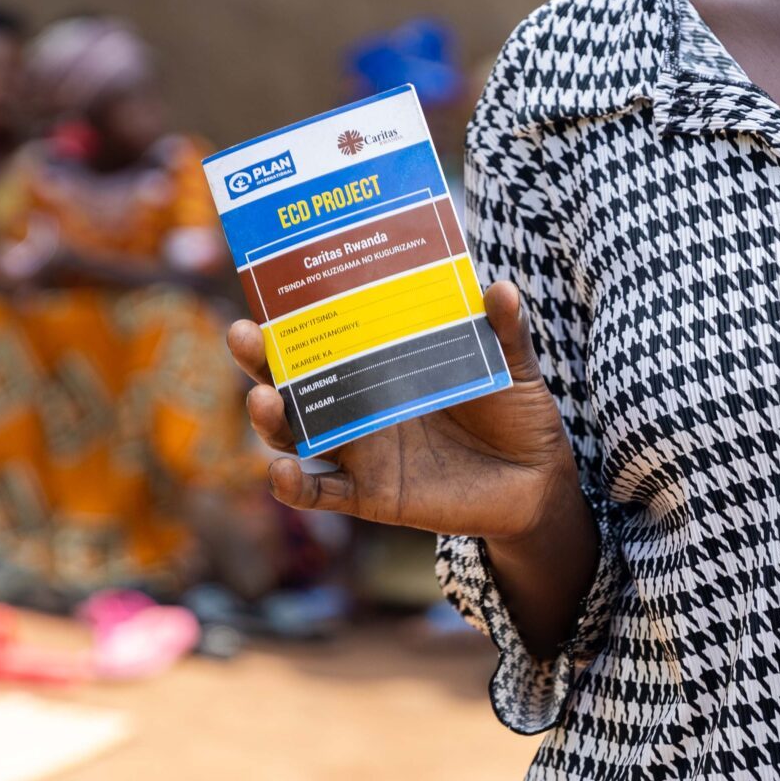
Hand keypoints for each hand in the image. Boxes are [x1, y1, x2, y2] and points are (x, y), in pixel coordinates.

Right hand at [226, 281, 581, 543]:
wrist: (537, 480)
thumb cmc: (516, 411)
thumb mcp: (512, 365)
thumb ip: (504, 330)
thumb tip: (499, 287)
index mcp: (386, 363)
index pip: (329, 334)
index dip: (293, 315)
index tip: (269, 286)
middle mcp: (362, 404)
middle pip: (295, 380)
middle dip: (261, 361)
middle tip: (242, 335)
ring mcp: (361, 449)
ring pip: (297, 433)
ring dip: (271, 419)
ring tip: (263, 399)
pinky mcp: (371, 494)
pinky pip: (321, 492)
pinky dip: (294, 486)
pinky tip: (280, 472)